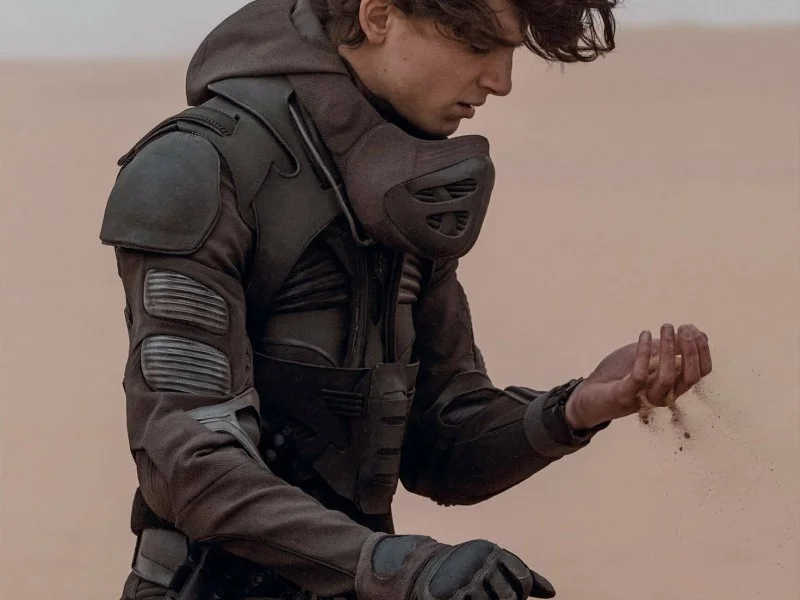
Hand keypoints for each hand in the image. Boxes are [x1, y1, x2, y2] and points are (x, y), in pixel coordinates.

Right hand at [356, 533, 555, 599]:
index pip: (523, 581)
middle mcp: (478, 562)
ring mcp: (464, 580)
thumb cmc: (464, 570)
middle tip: (487, 596)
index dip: (520, 593)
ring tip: (474, 595)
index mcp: (490, 551)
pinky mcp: (451, 597)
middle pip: (511, 599)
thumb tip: (553, 593)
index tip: (508, 593)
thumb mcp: (493, 566)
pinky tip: (464, 598)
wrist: (419, 569)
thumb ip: (521, 576)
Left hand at [565, 324, 711, 429]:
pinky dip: (643, 353)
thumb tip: (698, 333)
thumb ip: (669, 348)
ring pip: (668, 377)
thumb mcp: (646, 355)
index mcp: (672, 386)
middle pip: (690, 377)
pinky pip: (640, 375)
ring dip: (669, 348)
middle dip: (691, 349)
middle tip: (682, 327)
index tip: (696, 330)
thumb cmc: (618, 374)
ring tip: (666, 326)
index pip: (700, 373)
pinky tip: (644, 334)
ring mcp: (644, 398)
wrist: (587, 394)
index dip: (703, 351)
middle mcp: (663, 395)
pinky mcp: (625, 396)